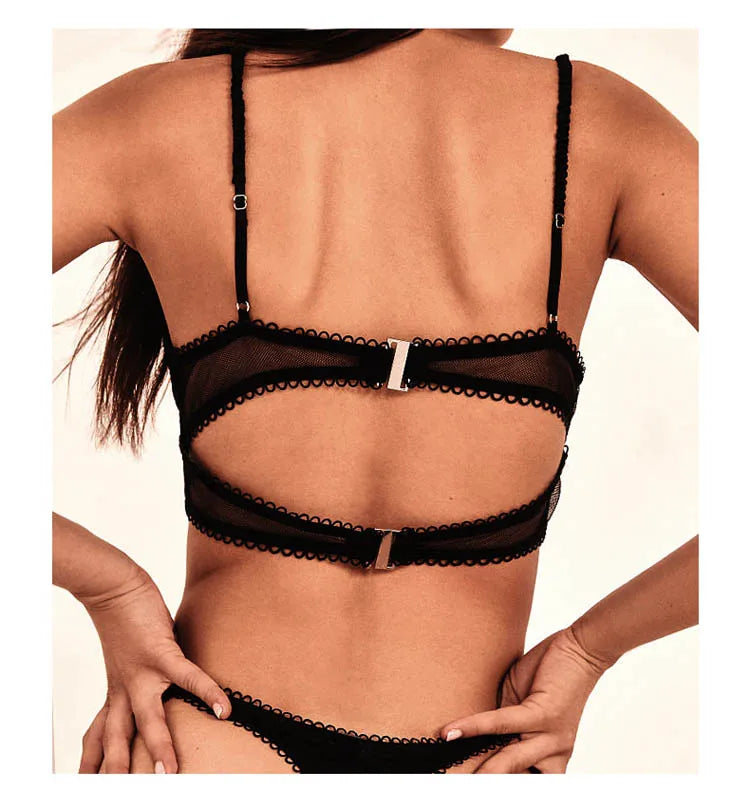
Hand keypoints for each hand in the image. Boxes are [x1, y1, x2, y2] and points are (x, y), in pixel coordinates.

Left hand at [77, 566, 230, 773]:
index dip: (93, 763)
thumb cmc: (123, 620)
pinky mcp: (162, 653)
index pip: (99, 736)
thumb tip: (158, 687)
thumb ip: (137, 679)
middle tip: (121, 794)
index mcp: (115, 692)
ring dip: (158, 747)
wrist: (114, 589)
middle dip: (119, 769)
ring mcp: (142, 673)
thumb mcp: (123, 660)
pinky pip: (189, 678)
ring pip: (147, 718)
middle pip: (117, 738)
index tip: (88, 783)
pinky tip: (225, 708)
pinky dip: (208, 693)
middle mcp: (124, 689)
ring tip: (171, 772)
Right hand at [440, 627, 610, 772]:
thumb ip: (502, 728)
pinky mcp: (543, 714)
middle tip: (455, 785)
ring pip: (509, 761)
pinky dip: (474, 728)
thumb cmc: (550, 679)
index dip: (491, 783)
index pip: (516, 779)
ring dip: (480, 767)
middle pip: (512, 778)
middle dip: (484, 783)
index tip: (466, 783)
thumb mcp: (521, 710)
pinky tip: (453, 732)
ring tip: (453, 773)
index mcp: (549, 759)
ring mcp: (550, 737)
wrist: (581, 651)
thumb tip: (471, 739)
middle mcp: (553, 755)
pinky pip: (502, 724)